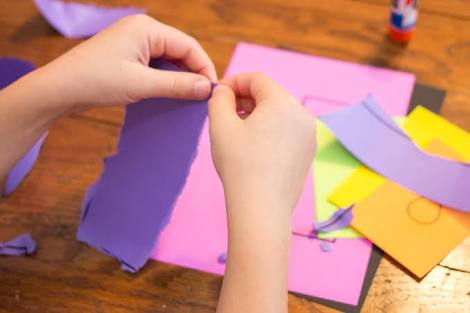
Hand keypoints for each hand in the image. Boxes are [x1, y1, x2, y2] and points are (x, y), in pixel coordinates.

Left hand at [33, 14, 216, 113]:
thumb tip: (207, 88)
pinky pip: (156, 64)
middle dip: (193, 72)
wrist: (59, 89)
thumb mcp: (141, 85)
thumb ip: (177, 85)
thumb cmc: (96, 82)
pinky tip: (170, 93)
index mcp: (147, 28)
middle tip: (202, 97)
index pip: (189, 45)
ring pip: (169, 59)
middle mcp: (143, 30)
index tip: (212, 91)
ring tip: (189, 98)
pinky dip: (165, 78)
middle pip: (180, 50)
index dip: (204, 67)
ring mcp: (134, 42)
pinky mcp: (128, 55)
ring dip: (179, 77)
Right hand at [209, 73, 315, 218]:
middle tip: (224, 114)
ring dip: (257, 115)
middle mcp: (302, 114)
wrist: (262, 208)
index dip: (234, 82)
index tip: (218, 95)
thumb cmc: (240, 164)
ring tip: (237, 132)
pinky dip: (270, 131)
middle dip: (245, 100)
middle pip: (270, 95)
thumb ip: (219, 99)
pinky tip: (254, 148)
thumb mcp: (220, 125)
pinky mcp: (307, 153)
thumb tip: (224, 92)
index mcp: (283, 102)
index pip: (257, 79)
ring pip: (279, 114)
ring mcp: (308, 135)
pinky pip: (287, 131)